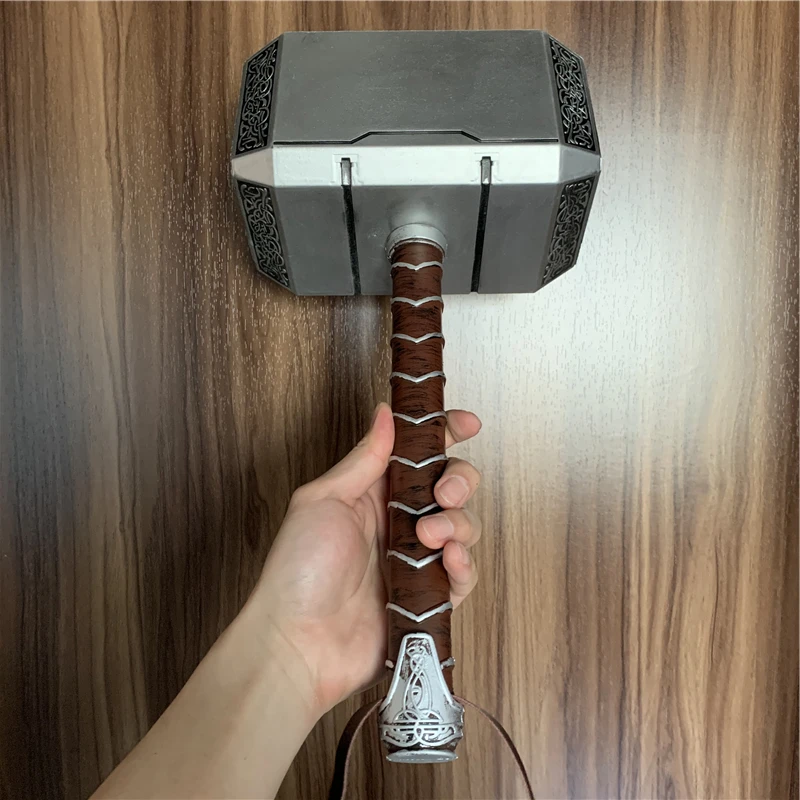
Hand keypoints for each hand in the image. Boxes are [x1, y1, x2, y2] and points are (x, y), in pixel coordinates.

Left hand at [252, 402, 482, 716]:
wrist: (298, 643)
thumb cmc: (298, 571)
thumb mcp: (324, 500)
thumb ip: (364, 459)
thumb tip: (385, 414)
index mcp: (372, 494)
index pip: (418, 454)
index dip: (446, 434)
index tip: (468, 423)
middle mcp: (397, 523)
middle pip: (450, 487)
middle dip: (459, 481)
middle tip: (444, 493)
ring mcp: (414, 560)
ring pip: (462, 527)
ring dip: (457, 524)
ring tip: (430, 537)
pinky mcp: (427, 597)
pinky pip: (463, 575)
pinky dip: (464, 564)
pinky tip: (448, 560)